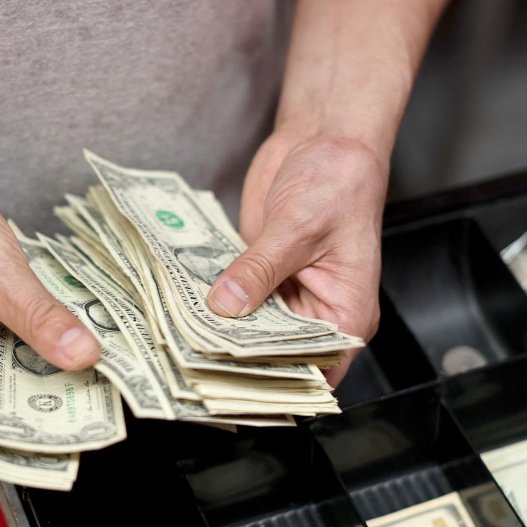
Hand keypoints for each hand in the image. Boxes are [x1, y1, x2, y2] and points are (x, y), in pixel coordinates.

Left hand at [207, 130, 386, 384]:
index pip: (313, 371)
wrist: (324, 139)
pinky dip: (211, 302)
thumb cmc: (338, 181)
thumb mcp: (298, 228)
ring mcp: (285, 295)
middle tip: (194, 360)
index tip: (234, 386)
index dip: (277, 384)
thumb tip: (226, 305)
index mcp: (345, 314)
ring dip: (219, 330)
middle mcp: (316, 312)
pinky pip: (234, 299)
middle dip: (237, 358)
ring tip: (181, 337)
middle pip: (275, 355)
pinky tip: (183, 305)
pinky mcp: (260, 275)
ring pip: (249, 329)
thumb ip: (260, 269)